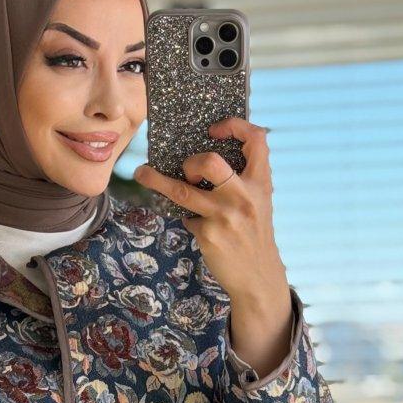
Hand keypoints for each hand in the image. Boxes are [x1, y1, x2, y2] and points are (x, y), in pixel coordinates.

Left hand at [133, 117, 278, 306]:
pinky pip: (187, 218)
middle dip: (191, 163)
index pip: (256, 139)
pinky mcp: (208, 234)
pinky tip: (199, 227)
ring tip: (142, 173)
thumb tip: (203, 160)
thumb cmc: (254, 234)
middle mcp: (244, 196)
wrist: (258, 276)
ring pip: (182, 191)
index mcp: (260, 182)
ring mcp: (224, 216)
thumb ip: (242, 180)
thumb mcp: (258, 202)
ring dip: (156, 180)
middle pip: (209, 162)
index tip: (214, 130)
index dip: (234, 126)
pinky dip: (189, 219)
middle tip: (187, 171)